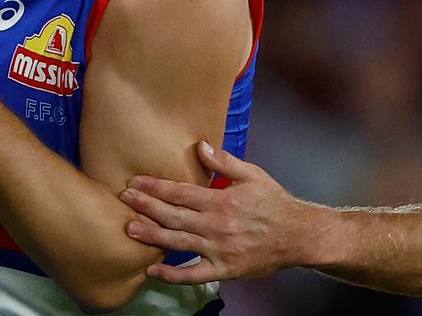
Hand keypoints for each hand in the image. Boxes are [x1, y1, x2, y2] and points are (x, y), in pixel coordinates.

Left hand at [121, 140, 297, 283]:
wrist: (298, 235)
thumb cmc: (274, 203)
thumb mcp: (253, 174)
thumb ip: (225, 162)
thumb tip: (200, 146)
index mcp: (221, 200)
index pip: (180, 192)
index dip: (155, 187)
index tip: (134, 182)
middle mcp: (216, 225)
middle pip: (173, 215)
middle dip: (145, 207)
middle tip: (123, 200)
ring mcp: (219, 249)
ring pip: (178, 242)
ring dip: (151, 236)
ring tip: (129, 230)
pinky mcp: (224, 270)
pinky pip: (193, 275)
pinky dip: (172, 274)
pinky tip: (152, 270)